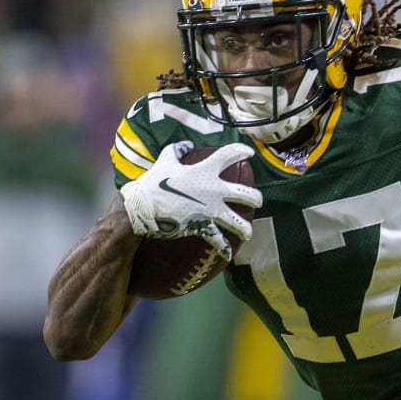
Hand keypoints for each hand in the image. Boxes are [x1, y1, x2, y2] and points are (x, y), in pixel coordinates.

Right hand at [119, 141, 261, 256]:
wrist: (143, 206)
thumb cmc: (153, 182)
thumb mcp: (165, 160)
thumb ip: (178, 150)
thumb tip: (186, 146)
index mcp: (205, 170)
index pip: (229, 154)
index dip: (241, 150)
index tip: (249, 153)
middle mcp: (213, 190)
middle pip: (245, 193)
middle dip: (255, 198)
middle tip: (257, 201)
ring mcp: (210, 210)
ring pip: (237, 220)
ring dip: (245, 228)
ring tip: (248, 232)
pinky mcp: (203, 226)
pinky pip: (218, 240)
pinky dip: (224, 248)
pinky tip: (228, 254)